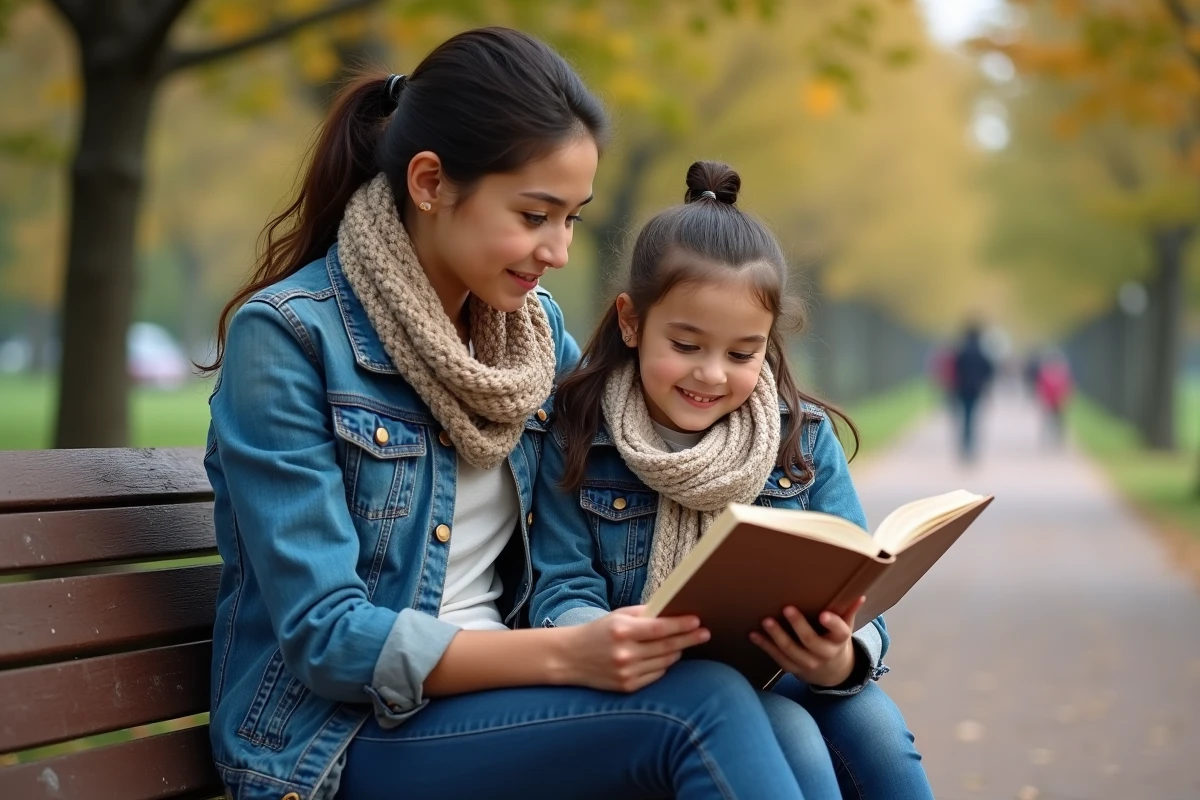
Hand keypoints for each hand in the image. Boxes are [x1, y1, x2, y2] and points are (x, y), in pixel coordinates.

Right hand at [563, 606, 709, 692]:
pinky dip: (663, 665)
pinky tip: (663, 657)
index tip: (697, 621)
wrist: (570, 658)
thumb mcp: (618, 616)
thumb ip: (645, 614)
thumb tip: (674, 613)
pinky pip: (657, 675)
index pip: (660, 628)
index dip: (682, 625)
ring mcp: (626, 673)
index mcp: (621, 631)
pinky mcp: (628, 687)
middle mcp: (624, 654)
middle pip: (667, 646)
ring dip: (676, 651)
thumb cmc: (598, 632)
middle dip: (689, 639)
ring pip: (665, 662)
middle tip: (705, 634)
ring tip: (682, 643)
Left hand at [749, 596, 864, 687]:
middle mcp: (824, 654)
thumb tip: (860, 596)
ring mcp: (807, 663)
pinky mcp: (793, 668)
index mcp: (839, 642)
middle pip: (811, 641)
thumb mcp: (845, 629)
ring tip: (766, 621)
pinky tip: (754, 635)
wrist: (832, 673)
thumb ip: (848, 612)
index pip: (840, 632)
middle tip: (787, 609)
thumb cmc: (836, 642)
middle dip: (798, 625)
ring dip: (777, 636)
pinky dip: (765, 646)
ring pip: (791, 651)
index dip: (832, 624)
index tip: (824, 614)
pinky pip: (778, 658)